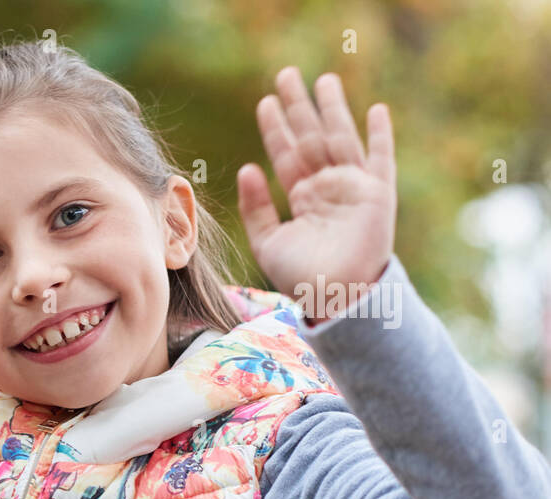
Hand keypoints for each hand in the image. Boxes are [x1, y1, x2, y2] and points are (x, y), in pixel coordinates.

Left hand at [237, 67, 395, 320]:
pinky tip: (376, 110)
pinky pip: (381, 158)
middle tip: (286, 74)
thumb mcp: (266, 241)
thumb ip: (254, 207)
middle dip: (299, 107)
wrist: (333, 296)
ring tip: (324, 79)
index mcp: (302, 197)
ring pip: (341, 138)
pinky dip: (381, 135)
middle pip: (311, 137)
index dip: (275, 129)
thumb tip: (246, 167)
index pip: (285, 154)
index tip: (265, 103)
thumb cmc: (299, 276)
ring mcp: (353, 187)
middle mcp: (327, 187)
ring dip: (333, 109)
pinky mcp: (377, 194)